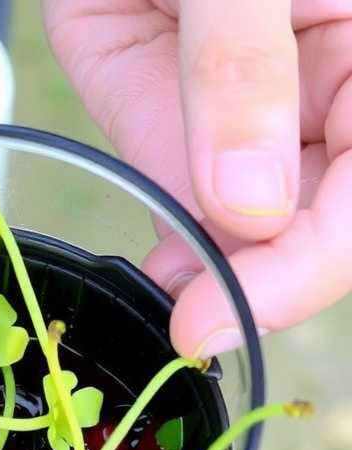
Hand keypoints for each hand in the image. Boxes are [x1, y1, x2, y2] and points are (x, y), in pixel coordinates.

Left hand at [44, 0, 351, 355]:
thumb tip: (248, 209)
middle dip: (265, 279)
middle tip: (192, 326)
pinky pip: (207, 196)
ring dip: (225, 269)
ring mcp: (273, 112)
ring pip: (268, 221)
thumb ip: (239, 71)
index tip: (220, 318)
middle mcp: (339, 90)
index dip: (305, 269)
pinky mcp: (206, 123)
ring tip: (177, 296)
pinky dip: (190, 238)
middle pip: (329, 219)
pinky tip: (169, 265)